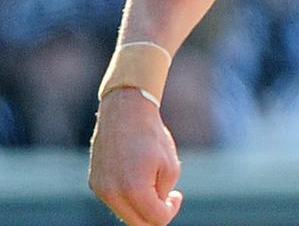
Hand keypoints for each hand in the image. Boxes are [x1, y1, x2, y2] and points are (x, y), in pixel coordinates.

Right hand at [88, 89, 183, 225]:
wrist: (124, 112)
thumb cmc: (151, 137)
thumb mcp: (170, 166)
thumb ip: (163, 194)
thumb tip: (156, 210)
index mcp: (134, 190)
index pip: (156, 220)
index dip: (171, 209)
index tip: (176, 195)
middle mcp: (112, 193)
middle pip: (138, 223)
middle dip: (155, 214)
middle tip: (166, 197)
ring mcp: (100, 189)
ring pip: (124, 214)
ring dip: (141, 207)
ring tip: (152, 183)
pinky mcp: (94, 183)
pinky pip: (114, 201)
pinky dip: (127, 197)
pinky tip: (136, 177)